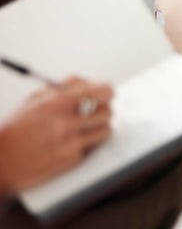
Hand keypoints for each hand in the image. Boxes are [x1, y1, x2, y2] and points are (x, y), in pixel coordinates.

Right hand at [0, 77, 112, 194]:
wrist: (2, 162)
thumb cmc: (15, 130)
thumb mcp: (34, 100)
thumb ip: (62, 88)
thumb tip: (87, 83)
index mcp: (56, 104)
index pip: (99, 91)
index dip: (107, 91)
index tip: (108, 93)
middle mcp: (66, 123)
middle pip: (107, 111)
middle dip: (103, 110)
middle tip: (98, 111)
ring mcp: (71, 143)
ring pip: (106, 130)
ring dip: (100, 127)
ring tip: (89, 127)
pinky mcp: (72, 160)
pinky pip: (92, 147)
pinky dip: (87, 143)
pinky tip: (73, 142)